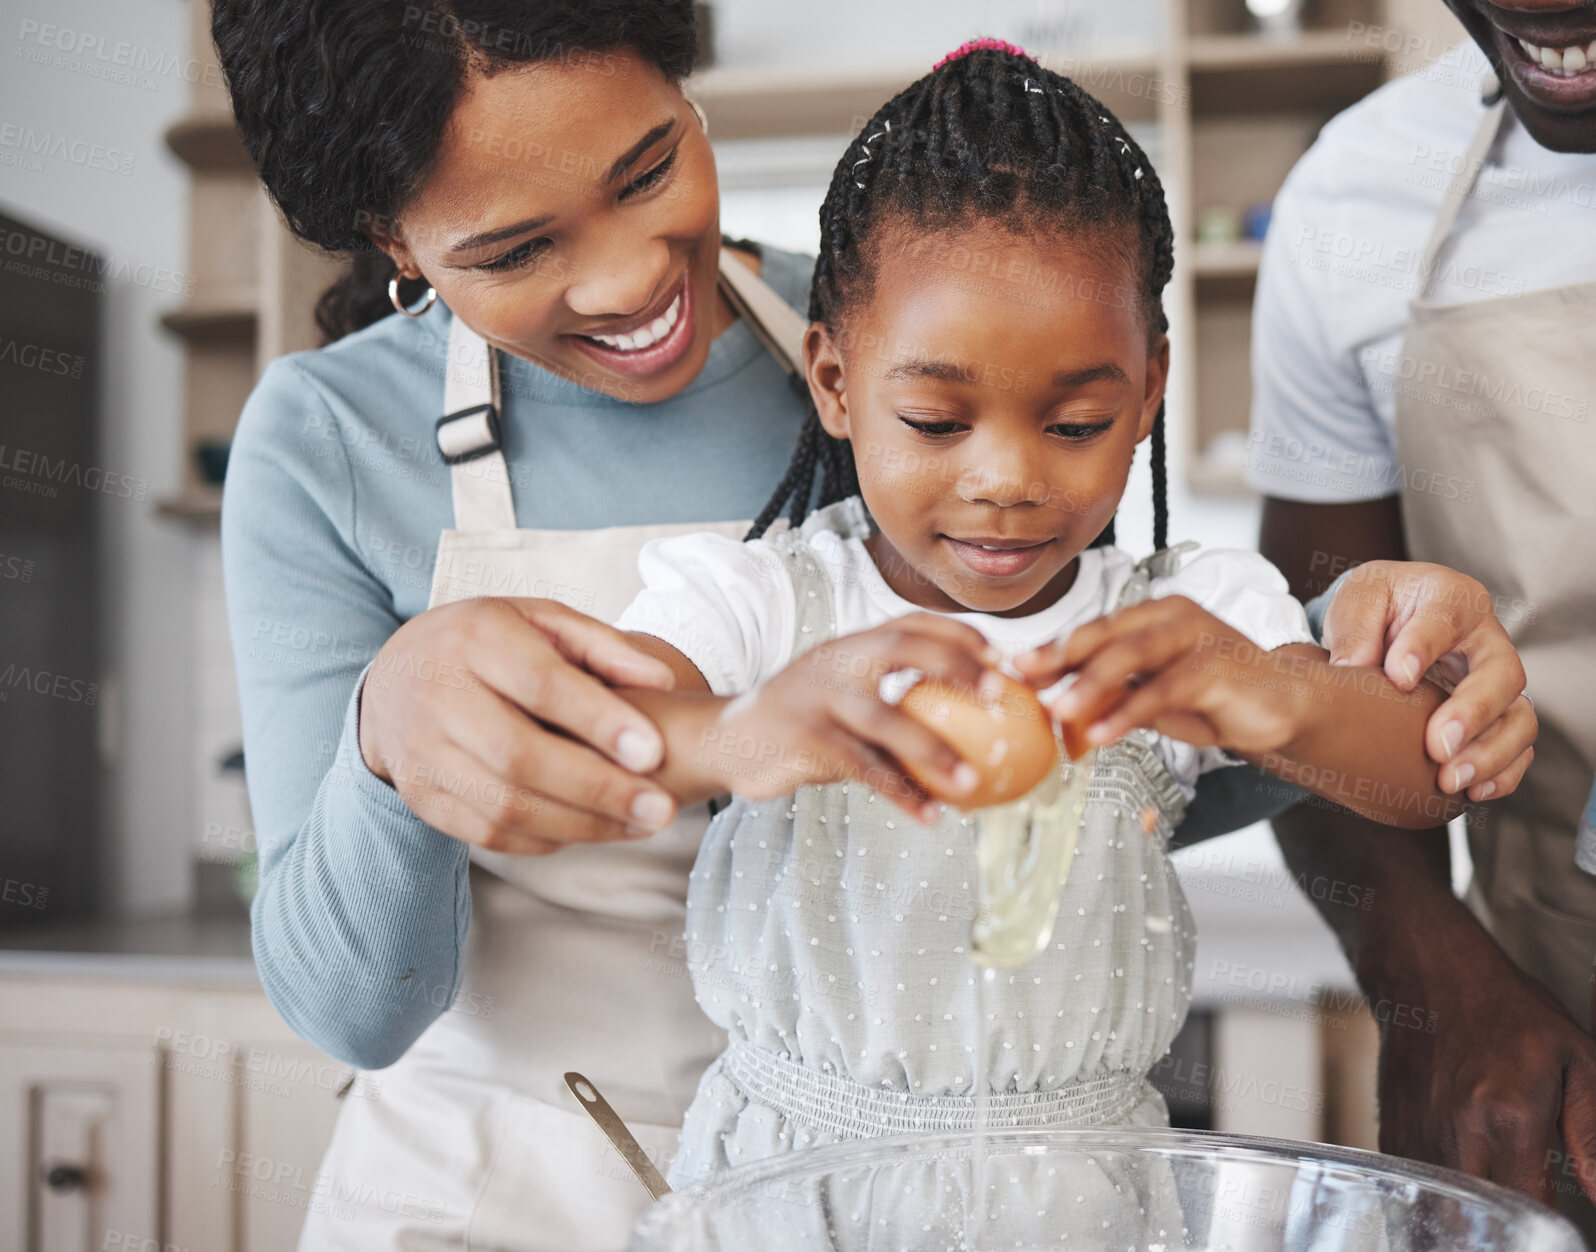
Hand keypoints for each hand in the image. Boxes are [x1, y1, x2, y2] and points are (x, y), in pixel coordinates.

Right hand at [358, 597, 679, 854]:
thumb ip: (603, 646)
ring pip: (503, 805)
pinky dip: (545, 840)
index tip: (654, 752)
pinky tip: (591, 831)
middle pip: (520, 756)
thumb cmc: (490, 644)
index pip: (540, 684)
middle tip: (661, 810)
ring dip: (581, 825)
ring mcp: (422, 751)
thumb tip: (663, 682)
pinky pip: (485, 833)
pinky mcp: (421, 796)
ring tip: (639, 826)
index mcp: (475, 638)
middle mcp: (438, 695)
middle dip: (598, 788)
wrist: (396, 675)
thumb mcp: (541, 621)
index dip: (599, 721)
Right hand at [715, 613, 1001, 821]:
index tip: (1002, 657)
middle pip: (900, 647)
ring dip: (933, 750)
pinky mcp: (804, 740)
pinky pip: (861, 769)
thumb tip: (970, 728)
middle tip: (999, 694)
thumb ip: (889, 701)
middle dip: (953, 663)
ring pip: (884, 719)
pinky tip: (929, 814)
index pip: (911, 622)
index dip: (958, 634)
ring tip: (973, 780)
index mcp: (851, 645)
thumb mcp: (841, 696)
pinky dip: (899, 792)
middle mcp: (835, 661)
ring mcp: (817, 698)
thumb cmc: (802, 721)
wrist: (726, 740)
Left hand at [1013, 597, 1300, 755]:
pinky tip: (1101, 733)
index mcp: (1151, 616)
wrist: (1283, 710)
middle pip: (1105, 634)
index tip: (1013, 670)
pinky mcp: (1217, 665)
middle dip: (1059, 656)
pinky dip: (1129, 711)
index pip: (1093, 631)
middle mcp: (1171, 616)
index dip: (1053, 649)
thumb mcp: (1154, 698)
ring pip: (1131, 654)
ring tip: (1056, 709)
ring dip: (1089, 683)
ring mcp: (1196, 636)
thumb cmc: (1214, 700)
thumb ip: (1113, 695)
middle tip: (1021, 678)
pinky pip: (1163, 688)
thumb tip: (1055, 707)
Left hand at [1321, 561, 1535, 800]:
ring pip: (1519, 717)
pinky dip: (1502, 772)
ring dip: (1489, 754)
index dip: (1423, 649)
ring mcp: (1496, 680)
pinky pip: (1518, 746)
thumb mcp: (1357, 599)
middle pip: (1502, 675)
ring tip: (1449, 779)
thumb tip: (1350, 669)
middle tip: (1436, 746)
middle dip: (1473, 714)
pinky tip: (1472, 791)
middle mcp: (1485, 640)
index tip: (1397, 678)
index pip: (1446, 621)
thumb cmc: (1377, 604)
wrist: (1386, 620)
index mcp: (1452, 599)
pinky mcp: (1496, 714)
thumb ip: (1355, 628)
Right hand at [1376, 929, 1595, 1207]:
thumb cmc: (1508, 1012)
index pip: (1535, 1209)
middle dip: (1510, 1216)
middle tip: (1524, 1188)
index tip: (1554, 1201)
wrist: (1427, 974)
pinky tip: (1461, 1159)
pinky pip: (1421, 1188)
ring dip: (1475, 1204)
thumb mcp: (1576, 1059)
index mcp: (1508, 1122)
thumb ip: (1591, 1131)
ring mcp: (1418, 1138)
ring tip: (1491, 1172)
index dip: (1549, 1217)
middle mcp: (1457, 1137)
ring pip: (1450, 1208)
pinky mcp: (1391, 1135)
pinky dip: (1444, 1188)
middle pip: (1487, 1217)